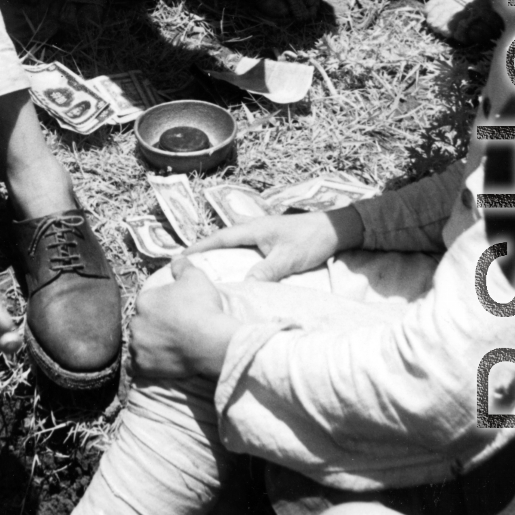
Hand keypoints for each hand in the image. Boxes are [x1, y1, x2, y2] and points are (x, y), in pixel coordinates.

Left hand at [129, 257, 239, 379]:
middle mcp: (136, 322)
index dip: (160, 305)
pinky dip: (139, 364)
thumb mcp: (195, 276)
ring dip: (145, 344)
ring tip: (163, 346)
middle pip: (141, 322)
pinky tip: (149, 362)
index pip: (147, 301)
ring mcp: (138, 346)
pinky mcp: (143, 366)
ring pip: (136, 343)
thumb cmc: (202, 306)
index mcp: (144, 300)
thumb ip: (182, 266)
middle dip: (151, 324)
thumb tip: (176, 259)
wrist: (211, 341)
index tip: (173, 310)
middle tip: (171, 329)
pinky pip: (133, 366)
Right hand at [186, 207, 362, 282]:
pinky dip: (235, 264)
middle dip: (203, 255)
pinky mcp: (270, 245)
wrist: (335, 230)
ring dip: (219, 260)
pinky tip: (233, 279)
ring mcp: (262, 237)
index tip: (179, 259)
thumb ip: (267, 270)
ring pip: (233, 250)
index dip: (199, 248)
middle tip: (186, 273)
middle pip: (222, 244)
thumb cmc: (311, 239)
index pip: (219, 239)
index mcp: (252, 229)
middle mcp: (253, 230)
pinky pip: (245, 255)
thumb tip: (244, 285)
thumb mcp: (288, 257)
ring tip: (204, 279)